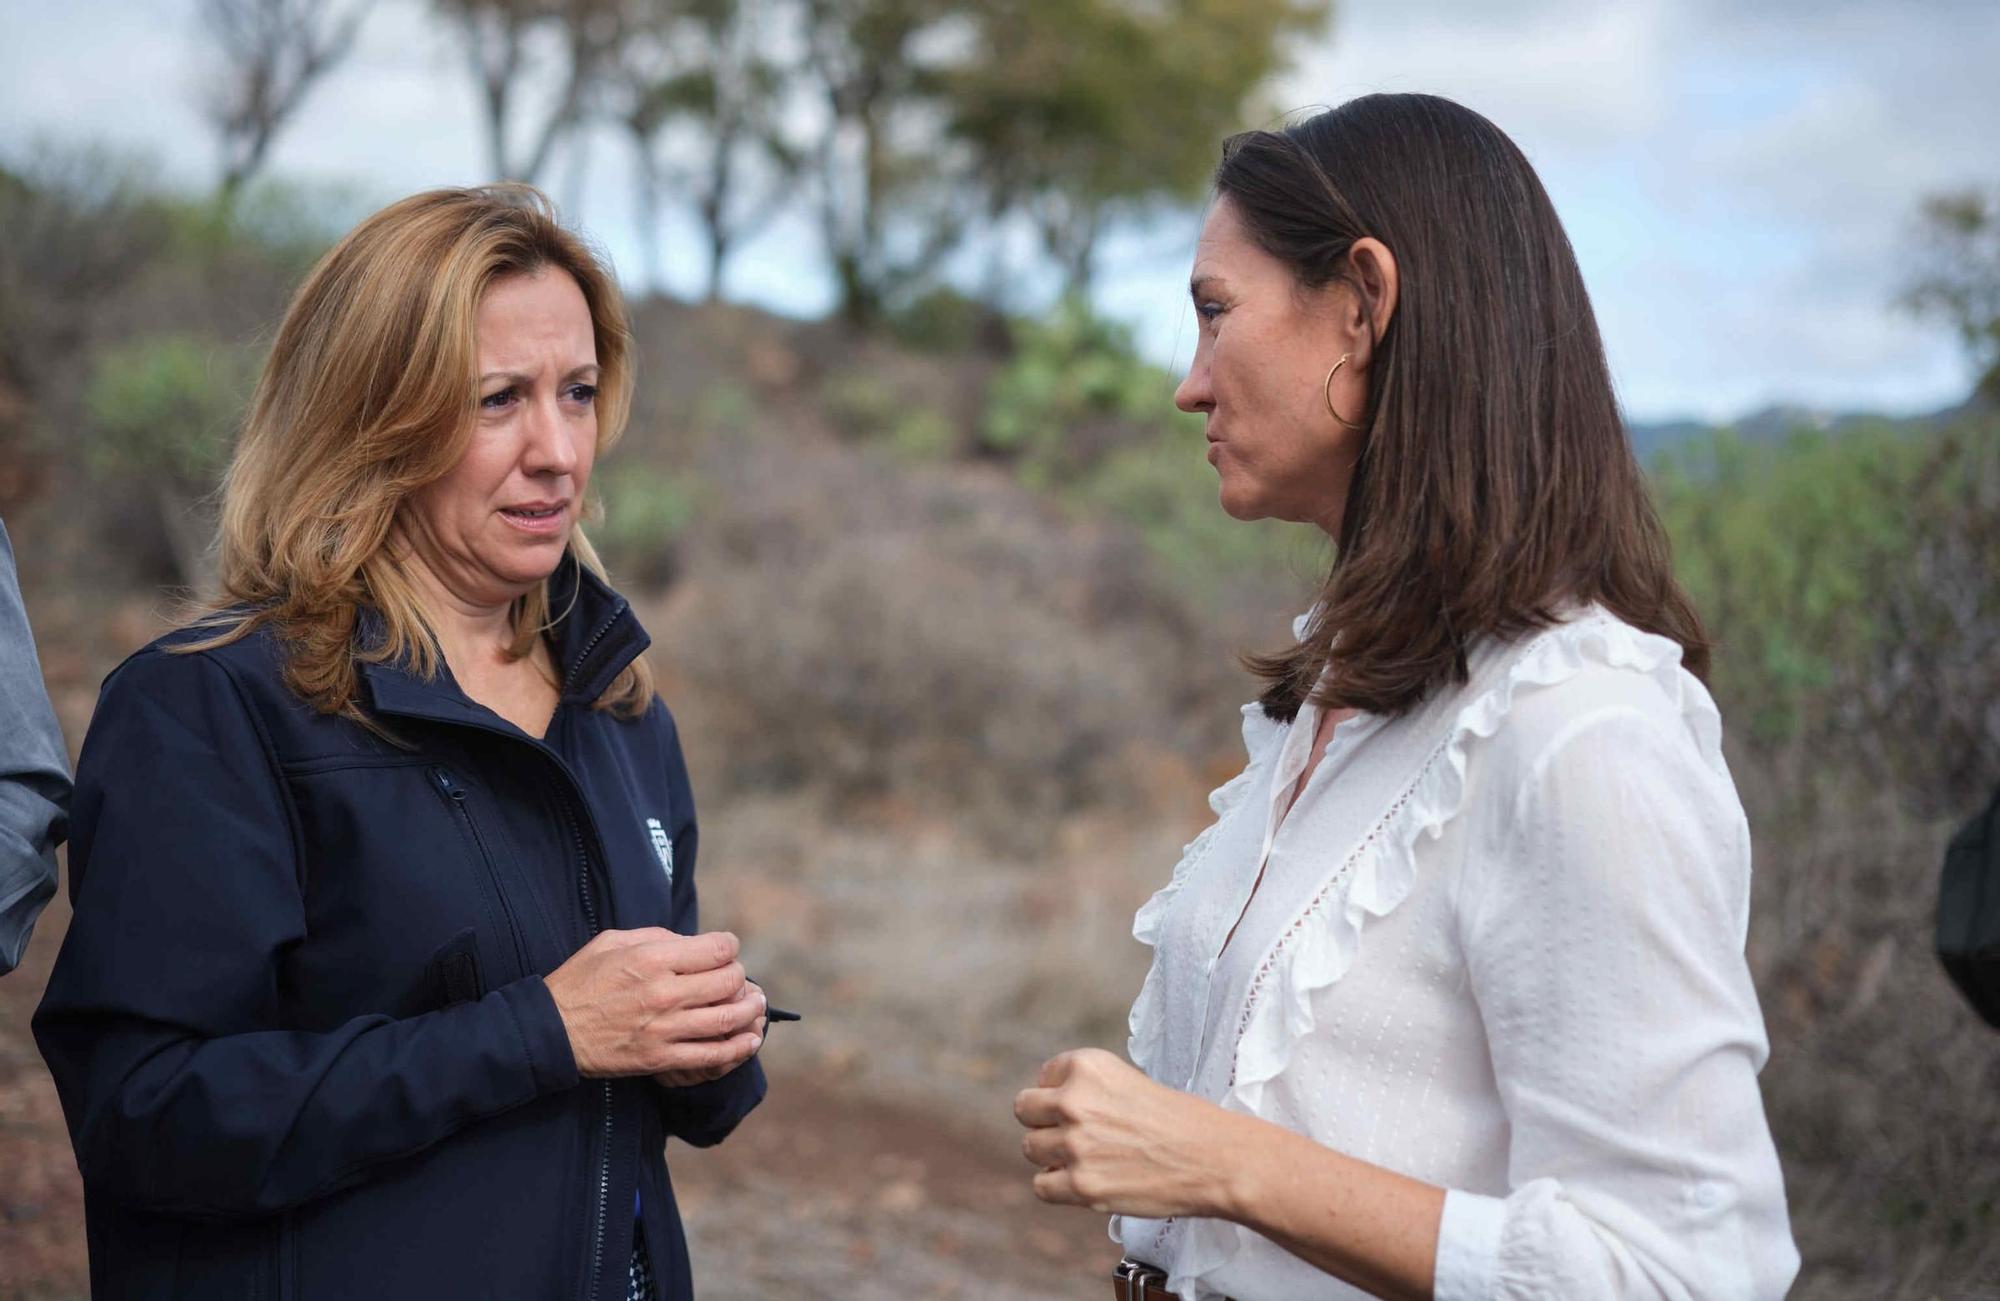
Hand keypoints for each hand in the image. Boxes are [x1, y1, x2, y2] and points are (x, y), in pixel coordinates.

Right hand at [542, 928, 762, 1078]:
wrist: (552, 1030)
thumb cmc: (580, 980)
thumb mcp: (612, 941)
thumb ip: (657, 937)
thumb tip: (691, 943)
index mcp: (653, 959)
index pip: (717, 949)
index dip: (728, 947)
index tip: (725, 950)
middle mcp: (664, 993)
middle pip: (728, 982)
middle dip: (740, 977)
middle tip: (738, 978)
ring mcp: (664, 1029)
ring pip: (728, 1019)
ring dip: (750, 1010)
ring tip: (756, 1005)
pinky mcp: (660, 1059)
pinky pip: (711, 1056)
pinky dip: (738, 1048)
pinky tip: (750, 1040)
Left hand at [1013, 1047, 1237, 1219]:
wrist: (1215, 1159)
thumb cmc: (1182, 1120)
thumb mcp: (1128, 1082)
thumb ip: (1088, 1090)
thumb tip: (1052, 1109)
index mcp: (1087, 1066)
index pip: (1044, 1077)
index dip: (1059, 1094)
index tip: (1082, 1107)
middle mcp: (1074, 1101)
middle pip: (1024, 1109)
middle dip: (1044, 1122)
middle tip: (1072, 1134)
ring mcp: (1075, 1145)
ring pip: (1030, 1148)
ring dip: (1051, 1155)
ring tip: (1085, 1159)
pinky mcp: (1081, 1186)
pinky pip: (1041, 1186)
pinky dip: (1058, 1187)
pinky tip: (1083, 1182)